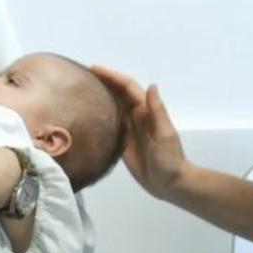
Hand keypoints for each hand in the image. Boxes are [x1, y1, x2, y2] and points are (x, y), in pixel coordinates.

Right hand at [91, 65, 187, 200]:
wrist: (170, 183)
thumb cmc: (169, 159)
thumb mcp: (164, 134)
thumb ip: (157, 111)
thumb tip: (151, 86)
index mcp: (146, 112)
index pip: (127, 88)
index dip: (112, 76)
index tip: (94, 68)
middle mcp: (136, 116)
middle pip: (118, 93)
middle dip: (103, 81)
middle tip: (82, 74)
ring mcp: (129, 128)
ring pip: (113, 106)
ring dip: (100, 95)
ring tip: (82, 88)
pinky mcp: (123, 142)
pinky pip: (110, 123)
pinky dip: (100, 114)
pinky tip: (88, 113)